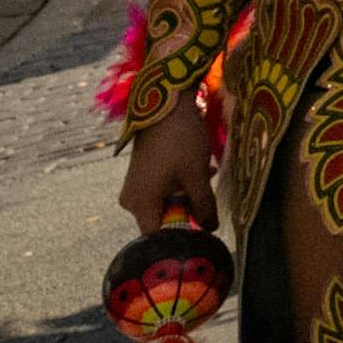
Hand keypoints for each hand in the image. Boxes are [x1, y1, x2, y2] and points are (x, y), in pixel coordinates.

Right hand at [119, 98, 216, 232]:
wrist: (167, 105)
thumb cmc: (181, 141)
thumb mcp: (197, 175)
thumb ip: (204, 206)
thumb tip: (210, 230)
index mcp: (140, 205)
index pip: (157, 236)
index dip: (180, 237)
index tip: (201, 232)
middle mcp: (131, 200)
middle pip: (163, 220)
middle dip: (188, 211)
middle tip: (207, 197)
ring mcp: (135, 187)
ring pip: (167, 202)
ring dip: (189, 194)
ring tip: (207, 175)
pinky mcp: (142, 175)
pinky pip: (163, 189)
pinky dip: (182, 184)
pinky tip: (202, 169)